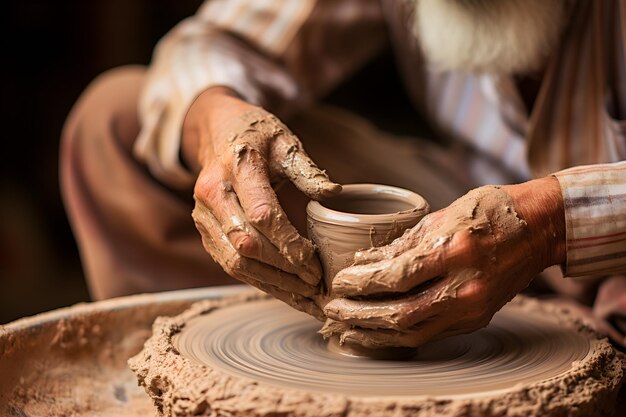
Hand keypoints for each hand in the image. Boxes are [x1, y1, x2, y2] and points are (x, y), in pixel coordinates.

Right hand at [185, 87, 340, 317]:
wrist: (215, 131)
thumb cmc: (256, 135)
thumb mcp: (284, 140)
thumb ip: (306, 169)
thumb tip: (334, 195)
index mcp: (236, 167)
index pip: (262, 215)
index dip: (289, 243)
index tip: (314, 262)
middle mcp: (213, 193)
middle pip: (246, 244)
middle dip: (284, 269)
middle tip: (316, 282)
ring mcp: (203, 215)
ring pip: (234, 262)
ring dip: (271, 283)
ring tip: (304, 295)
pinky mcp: (204, 230)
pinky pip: (228, 263)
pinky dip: (257, 280)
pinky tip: (283, 288)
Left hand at [322, 178, 564, 347]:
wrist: (538, 228)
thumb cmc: (489, 212)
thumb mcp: (442, 216)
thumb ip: (402, 243)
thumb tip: (363, 261)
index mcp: (455, 251)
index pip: (397, 277)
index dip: (362, 283)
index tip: (339, 282)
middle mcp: (466, 286)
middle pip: (401, 314)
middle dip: (360, 315)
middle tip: (333, 310)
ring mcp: (474, 308)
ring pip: (413, 333)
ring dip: (374, 334)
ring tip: (345, 330)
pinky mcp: (476, 319)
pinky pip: (430, 334)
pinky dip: (399, 336)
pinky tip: (376, 334)